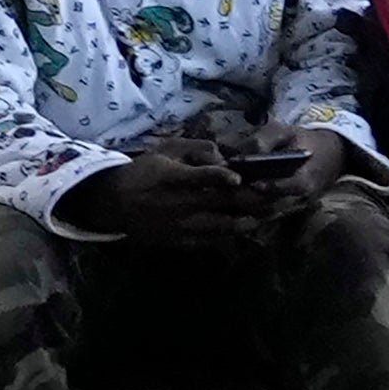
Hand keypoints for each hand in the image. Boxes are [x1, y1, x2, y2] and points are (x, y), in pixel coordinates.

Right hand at [60, 124, 273, 249]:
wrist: (115, 204)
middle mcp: (180, 204)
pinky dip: (231, 234)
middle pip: (220, 203)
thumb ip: (195, 148)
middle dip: (249, 200)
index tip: (239, 177)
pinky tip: (246, 227)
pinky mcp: (183, 241)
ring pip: (222, 226)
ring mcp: (182, 226)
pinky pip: (213, 240)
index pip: (201, 178)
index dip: (221, 177)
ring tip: (267, 214)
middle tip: (273, 195)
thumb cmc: (143, 172)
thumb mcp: (164, 149)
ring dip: (246, 220)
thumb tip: (223, 154)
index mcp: (173, 179)